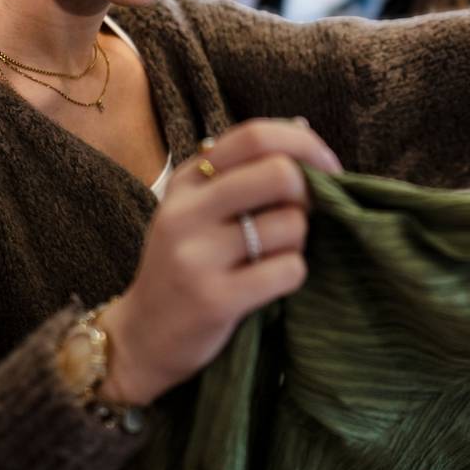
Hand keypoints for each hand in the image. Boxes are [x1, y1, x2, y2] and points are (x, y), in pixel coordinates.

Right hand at [96, 119, 341, 406]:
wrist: (143, 337)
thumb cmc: (190, 262)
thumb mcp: (201, 208)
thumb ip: (246, 172)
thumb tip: (305, 132)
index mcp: (189, 179)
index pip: (256, 136)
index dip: (304, 145)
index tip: (327, 167)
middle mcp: (186, 211)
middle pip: (280, 173)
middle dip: (309, 192)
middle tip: (305, 214)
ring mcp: (196, 255)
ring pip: (291, 224)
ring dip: (300, 240)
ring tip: (275, 255)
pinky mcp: (213, 299)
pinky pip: (289, 269)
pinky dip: (294, 274)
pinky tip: (270, 282)